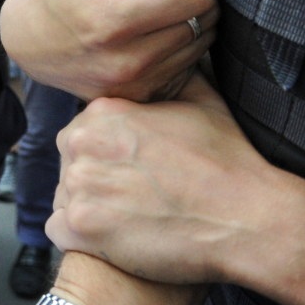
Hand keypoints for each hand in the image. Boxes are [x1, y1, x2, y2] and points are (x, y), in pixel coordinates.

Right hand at [0, 0, 215, 102]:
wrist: (33, 44)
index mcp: (112, 19)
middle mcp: (126, 60)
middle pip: (203, 21)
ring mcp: (134, 85)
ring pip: (201, 46)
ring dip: (191, 25)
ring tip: (158, 13)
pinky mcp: (141, 98)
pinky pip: (188, 68)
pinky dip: (180, 50)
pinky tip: (153, 39)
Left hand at [50, 72, 289, 291]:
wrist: (246, 219)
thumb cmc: (228, 163)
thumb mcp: (200, 101)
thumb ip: (167, 82)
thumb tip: (162, 66)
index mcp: (101, 113)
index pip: (80, 134)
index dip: (105, 155)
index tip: (130, 170)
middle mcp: (81, 144)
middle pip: (69, 164)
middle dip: (94, 180)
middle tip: (132, 197)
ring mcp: (78, 186)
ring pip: (64, 198)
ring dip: (89, 209)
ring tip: (131, 218)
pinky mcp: (80, 227)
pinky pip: (58, 230)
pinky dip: (81, 238)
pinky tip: (115, 238)